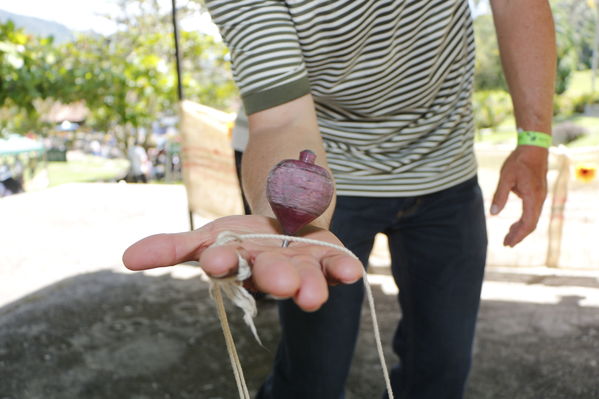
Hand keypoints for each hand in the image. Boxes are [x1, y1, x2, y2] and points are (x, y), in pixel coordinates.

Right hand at [122, 215, 362, 310]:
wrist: (287, 217)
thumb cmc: (245, 237)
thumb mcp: (210, 235)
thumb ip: (173, 247)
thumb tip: (126, 259)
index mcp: (240, 264)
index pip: (229, 266)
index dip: (223, 263)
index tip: (216, 261)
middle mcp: (271, 271)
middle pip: (271, 276)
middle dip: (274, 279)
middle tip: (279, 283)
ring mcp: (303, 265)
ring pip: (307, 277)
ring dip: (310, 285)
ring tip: (312, 294)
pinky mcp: (329, 257)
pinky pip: (339, 265)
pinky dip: (344, 269)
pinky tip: (352, 272)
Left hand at [490, 146, 547, 246]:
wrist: (534, 147)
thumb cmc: (519, 161)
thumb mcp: (505, 177)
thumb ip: (500, 196)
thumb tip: (493, 214)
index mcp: (533, 197)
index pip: (528, 223)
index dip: (518, 235)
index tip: (508, 243)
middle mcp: (540, 199)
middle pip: (531, 224)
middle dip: (518, 235)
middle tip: (506, 244)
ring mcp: (540, 196)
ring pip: (532, 218)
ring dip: (521, 228)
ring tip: (508, 236)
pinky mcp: (538, 193)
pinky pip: (532, 212)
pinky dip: (524, 220)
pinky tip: (514, 224)